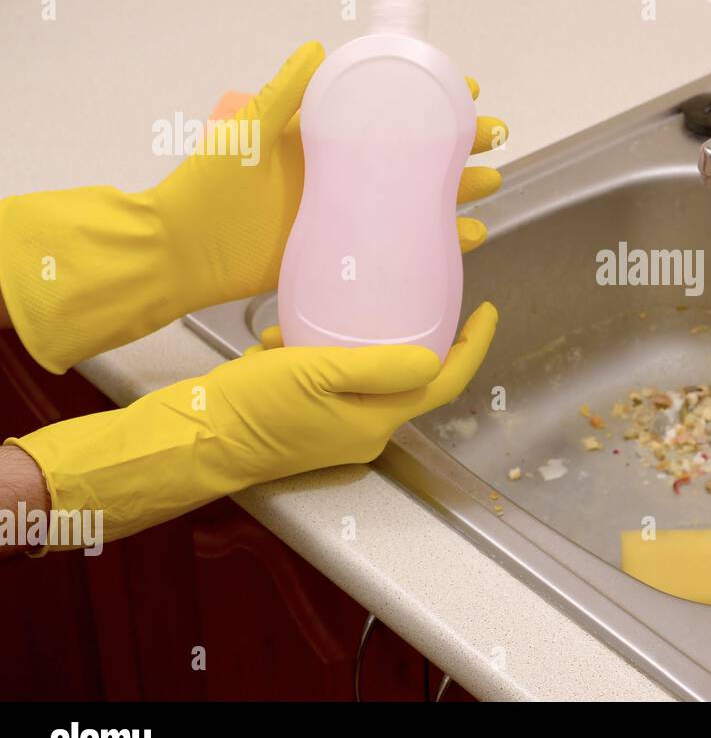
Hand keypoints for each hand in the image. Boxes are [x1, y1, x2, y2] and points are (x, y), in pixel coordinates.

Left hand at [0, 43, 506, 373]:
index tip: (465, 88)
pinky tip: (466, 236)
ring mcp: (348, 214)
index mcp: (322, 140)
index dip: (426, 99)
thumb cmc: (209, 187)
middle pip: (413, 156)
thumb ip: (283, 95)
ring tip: (488, 184)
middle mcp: (343, 175)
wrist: (182, 252)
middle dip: (457, 145)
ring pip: (416, 199)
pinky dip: (436, 239)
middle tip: (490, 137)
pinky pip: (400, 244)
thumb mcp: (248, 132)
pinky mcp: (346, 252)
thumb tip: (319, 48)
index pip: (386, 113)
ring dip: (456, 191)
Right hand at [6, 302, 496, 548]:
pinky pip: (332, 382)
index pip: (445, 381)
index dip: (473, 345)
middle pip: (412, 379)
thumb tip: (435, 358)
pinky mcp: (309, 423)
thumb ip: (381, 366)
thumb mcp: (317, 373)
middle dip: (420, 337)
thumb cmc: (252, 409)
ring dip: (359, 343)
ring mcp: (336, 430)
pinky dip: (320, 355)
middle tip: (425, 295)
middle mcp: (365, 431)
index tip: (489, 309)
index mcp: (377, 421)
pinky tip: (285, 339)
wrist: (194, 442)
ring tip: (336, 313)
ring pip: (368, 376)